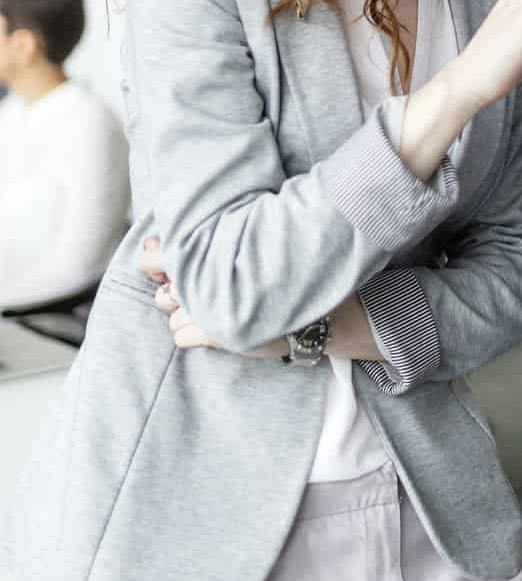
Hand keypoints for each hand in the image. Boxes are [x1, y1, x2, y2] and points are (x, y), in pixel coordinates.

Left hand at [140, 236, 284, 357]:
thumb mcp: (242, 243)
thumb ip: (201, 243)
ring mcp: (207, 308)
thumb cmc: (277, 269)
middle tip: (204, 292)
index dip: (155, 261)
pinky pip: (181, 337)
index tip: (166, 266)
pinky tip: (215, 328)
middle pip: (166, 293)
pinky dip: (193, 335)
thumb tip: (148, 244)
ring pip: (173, 318)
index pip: (160, 257)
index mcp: (210, 252)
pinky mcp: (215, 335)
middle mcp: (204, 278)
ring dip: (188, 316)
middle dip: (177, 294)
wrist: (313, 307)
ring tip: (214, 311)